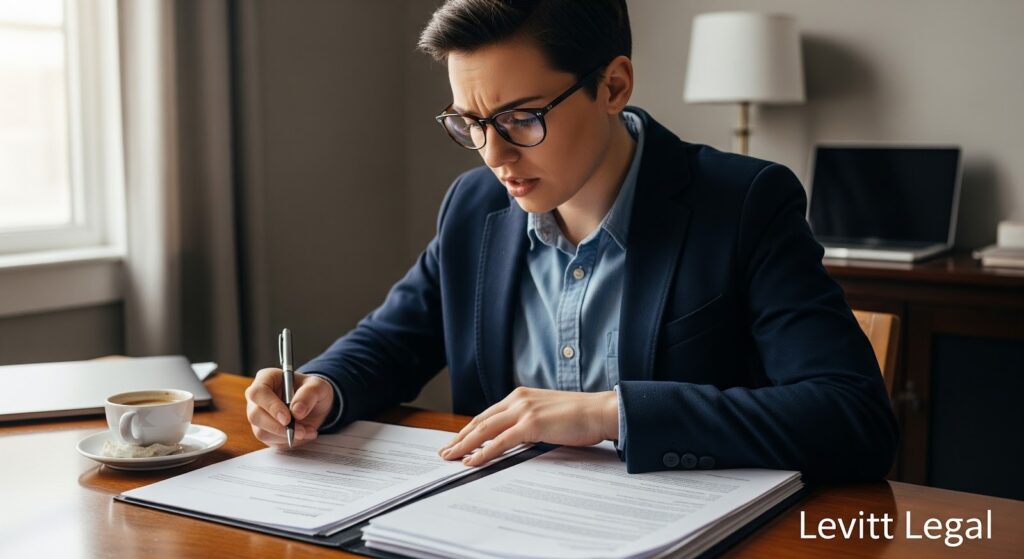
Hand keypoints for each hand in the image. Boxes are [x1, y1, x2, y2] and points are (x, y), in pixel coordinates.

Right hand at [245, 368, 334, 448]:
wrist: (315, 405)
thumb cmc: (312, 391)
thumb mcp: (318, 386)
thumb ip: (309, 394)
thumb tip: (296, 411)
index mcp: (267, 378)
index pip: (258, 393)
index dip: (271, 407)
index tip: (288, 418)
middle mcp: (258, 397)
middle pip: (256, 415)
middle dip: (279, 427)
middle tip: (301, 431)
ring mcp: (258, 415)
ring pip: (262, 431)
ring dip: (286, 436)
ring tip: (308, 431)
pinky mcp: (264, 431)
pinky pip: (270, 441)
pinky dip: (288, 441)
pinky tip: (303, 434)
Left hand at [438, 387, 618, 466]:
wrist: (600, 411)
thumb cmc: (580, 416)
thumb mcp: (547, 415)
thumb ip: (529, 423)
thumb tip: (515, 440)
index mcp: (521, 396)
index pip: (488, 415)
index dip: (469, 429)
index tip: (457, 441)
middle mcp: (518, 400)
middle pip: (480, 421)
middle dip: (460, 438)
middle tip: (444, 451)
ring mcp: (523, 410)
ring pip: (485, 430)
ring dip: (464, 445)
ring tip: (450, 457)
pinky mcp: (531, 424)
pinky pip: (500, 441)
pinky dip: (483, 452)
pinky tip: (472, 461)